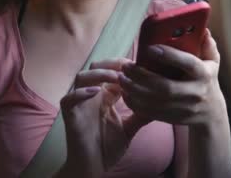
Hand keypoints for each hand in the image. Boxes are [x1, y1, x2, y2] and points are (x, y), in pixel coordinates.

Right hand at [59, 59, 150, 176]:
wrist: (92, 167)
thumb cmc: (108, 147)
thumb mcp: (130, 127)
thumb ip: (142, 114)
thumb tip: (162, 102)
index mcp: (104, 96)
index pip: (113, 71)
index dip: (125, 67)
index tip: (141, 67)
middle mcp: (91, 96)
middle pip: (96, 67)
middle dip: (113, 64)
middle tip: (129, 68)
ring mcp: (79, 104)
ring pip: (81, 77)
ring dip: (99, 73)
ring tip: (116, 77)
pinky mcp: (70, 116)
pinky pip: (68, 98)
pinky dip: (81, 92)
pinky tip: (96, 92)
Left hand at [119, 29, 227, 128]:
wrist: (212, 113)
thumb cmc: (207, 79)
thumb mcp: (212, 61)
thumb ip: (207, 44)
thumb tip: (202, 29)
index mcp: (205, 74)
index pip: (188, 64)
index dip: (169, 56)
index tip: (149, 48)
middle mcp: (196, 93)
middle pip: (166, 87)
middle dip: (142, 76)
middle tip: (126, 66)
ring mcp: (185, 108)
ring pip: (156, 101)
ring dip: (135, 90)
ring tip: (121, 79)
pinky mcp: (175, 118)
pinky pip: (152, 113)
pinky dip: (136, 104)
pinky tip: (126, 93)